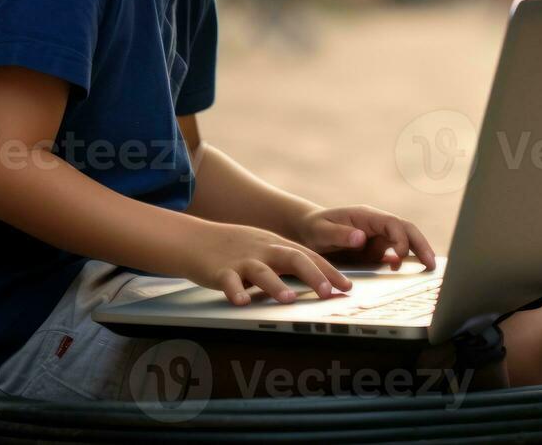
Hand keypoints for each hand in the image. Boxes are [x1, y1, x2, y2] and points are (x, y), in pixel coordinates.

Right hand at [187, 220, 354, 305]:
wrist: (194, 239)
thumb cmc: (234, 248)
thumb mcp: (264, 248)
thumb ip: (288, 261)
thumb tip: (319, 280)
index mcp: (276, 245)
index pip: (309, 256)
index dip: (329, 271)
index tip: (347, 287)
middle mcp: (263, 250)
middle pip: (293, 258)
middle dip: (313, 275)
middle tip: (328, 292)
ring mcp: (241, 260)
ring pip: (262, 271)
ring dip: (276, 285)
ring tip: (289, 299)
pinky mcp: (220, 271)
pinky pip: (228, 282)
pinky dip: (235, 291)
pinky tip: (241, 302)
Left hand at [292, 204, 436, 271]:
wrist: (308, 232)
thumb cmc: (315, 228)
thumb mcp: (322, 231)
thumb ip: (340, 234)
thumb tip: (362, 237)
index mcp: (366, 216)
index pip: (392, 223)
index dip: (401, 238)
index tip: (399, 256)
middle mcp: (377, 225)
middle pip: (406, 230)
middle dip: (420, 245)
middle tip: (431, 263)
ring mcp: (379, 237)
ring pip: (405, 241)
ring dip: (418, 252)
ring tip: (429, 268)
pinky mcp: (377, 249)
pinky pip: (395, 254)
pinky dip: (405, 261)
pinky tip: (409, 271)